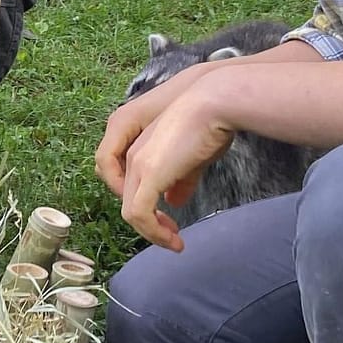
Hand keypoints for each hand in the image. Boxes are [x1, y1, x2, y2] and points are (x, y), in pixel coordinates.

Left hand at [95, 68, 233, 251]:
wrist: (214, 101)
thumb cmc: (210, 121)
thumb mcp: (194, 155)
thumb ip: (181, 179)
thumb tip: (174, 203)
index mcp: (142, 147)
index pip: (131, 185)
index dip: (147, 206)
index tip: (170, 220)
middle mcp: (133, 155)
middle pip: (127, 200)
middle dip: (148, 224)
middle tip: (171, 236)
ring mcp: (138, 164)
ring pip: (131, 212)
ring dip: (151, 232)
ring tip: (173, 242)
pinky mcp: (149, 173)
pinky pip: (139, 214)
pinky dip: (154, 232)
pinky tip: (173, 239)